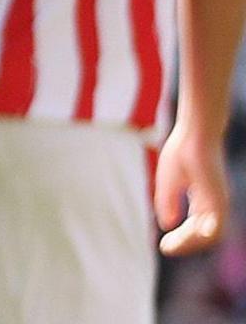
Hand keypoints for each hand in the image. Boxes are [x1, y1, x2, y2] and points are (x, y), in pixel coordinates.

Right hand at [157, 117, 228, 256]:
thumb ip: (167, 203)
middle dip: (185, 244)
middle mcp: (213, 204)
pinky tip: (192, 236)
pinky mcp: (219, 198)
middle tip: (166, 248)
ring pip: (211, 234)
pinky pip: (216, 223)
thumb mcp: (168, 181)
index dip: (180, 238)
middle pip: (203, 234)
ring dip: (191, 243)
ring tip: (172, 245)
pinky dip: (206, 234)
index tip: (163, 245)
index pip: (195, 227)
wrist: (195, 134)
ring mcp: (218, 202)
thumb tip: (167, 224)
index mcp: (203, 200)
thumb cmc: (182, 151)